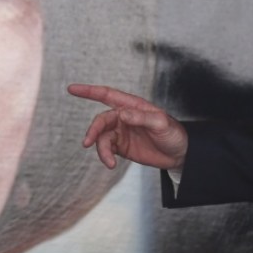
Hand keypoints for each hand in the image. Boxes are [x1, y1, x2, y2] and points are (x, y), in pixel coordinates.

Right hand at [67, 83, 187, 170]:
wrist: (179, 155)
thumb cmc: (173, 133)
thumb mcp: (161, 123)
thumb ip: (141, 117)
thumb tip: (122, 114)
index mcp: (132, 106)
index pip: (107, 94)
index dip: (89, 91)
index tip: (72, 89)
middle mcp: (124, 117)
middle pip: (101, 120)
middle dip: (93, 130)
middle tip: (88, 142)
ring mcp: (121, 132)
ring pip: (102, 137)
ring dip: (101, 149)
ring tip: (108, 161)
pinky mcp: (121, 147)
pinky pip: (106, 149)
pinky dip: (105, 156)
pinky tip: (111, 163)